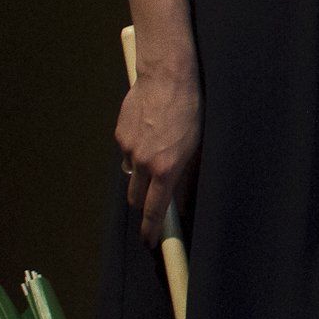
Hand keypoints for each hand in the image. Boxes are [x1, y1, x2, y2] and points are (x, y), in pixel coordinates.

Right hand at [117, 63, 200, 241]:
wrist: (168, 77)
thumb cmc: (191, 109)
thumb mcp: (198, 145)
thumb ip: (187, 174)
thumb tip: (181, 200)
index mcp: (166, 168)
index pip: (154, 209)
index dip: (150, 229)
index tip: (149, 241)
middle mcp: (144, 162)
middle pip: (136, 197)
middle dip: (143, 203)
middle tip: (154, 199)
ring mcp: (129, 149)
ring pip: (131, 174)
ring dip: (141, 174)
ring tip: (157, 153)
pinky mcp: (120, 135)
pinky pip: (127, 153)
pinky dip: (136, 151)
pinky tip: (150, 134)